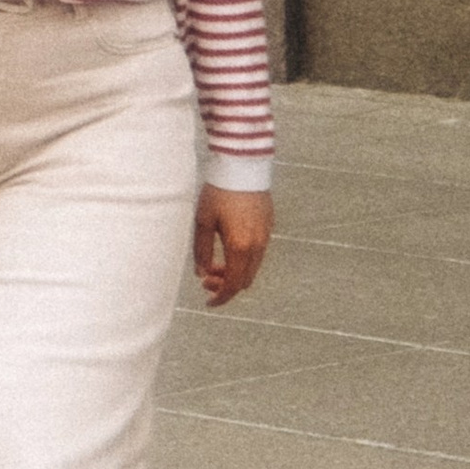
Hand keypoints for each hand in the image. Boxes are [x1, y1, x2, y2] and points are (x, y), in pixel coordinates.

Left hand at [194, 184, 271, 305]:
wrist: (242, 166)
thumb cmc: (218, 191)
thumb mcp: (203, 221)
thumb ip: (201, 250)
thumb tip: (200, 273)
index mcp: (240, 246)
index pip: (233, 284)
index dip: (220, 297)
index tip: (208, 302)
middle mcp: (257, 245)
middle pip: (245, 280)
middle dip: (225, 285)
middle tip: (205, 278)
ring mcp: (266, 236)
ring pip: (252, 267)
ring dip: (234, 272)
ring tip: (214, 263)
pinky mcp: (268, 226)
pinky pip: (257, 253)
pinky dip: (243, 259)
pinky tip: (227, 248)